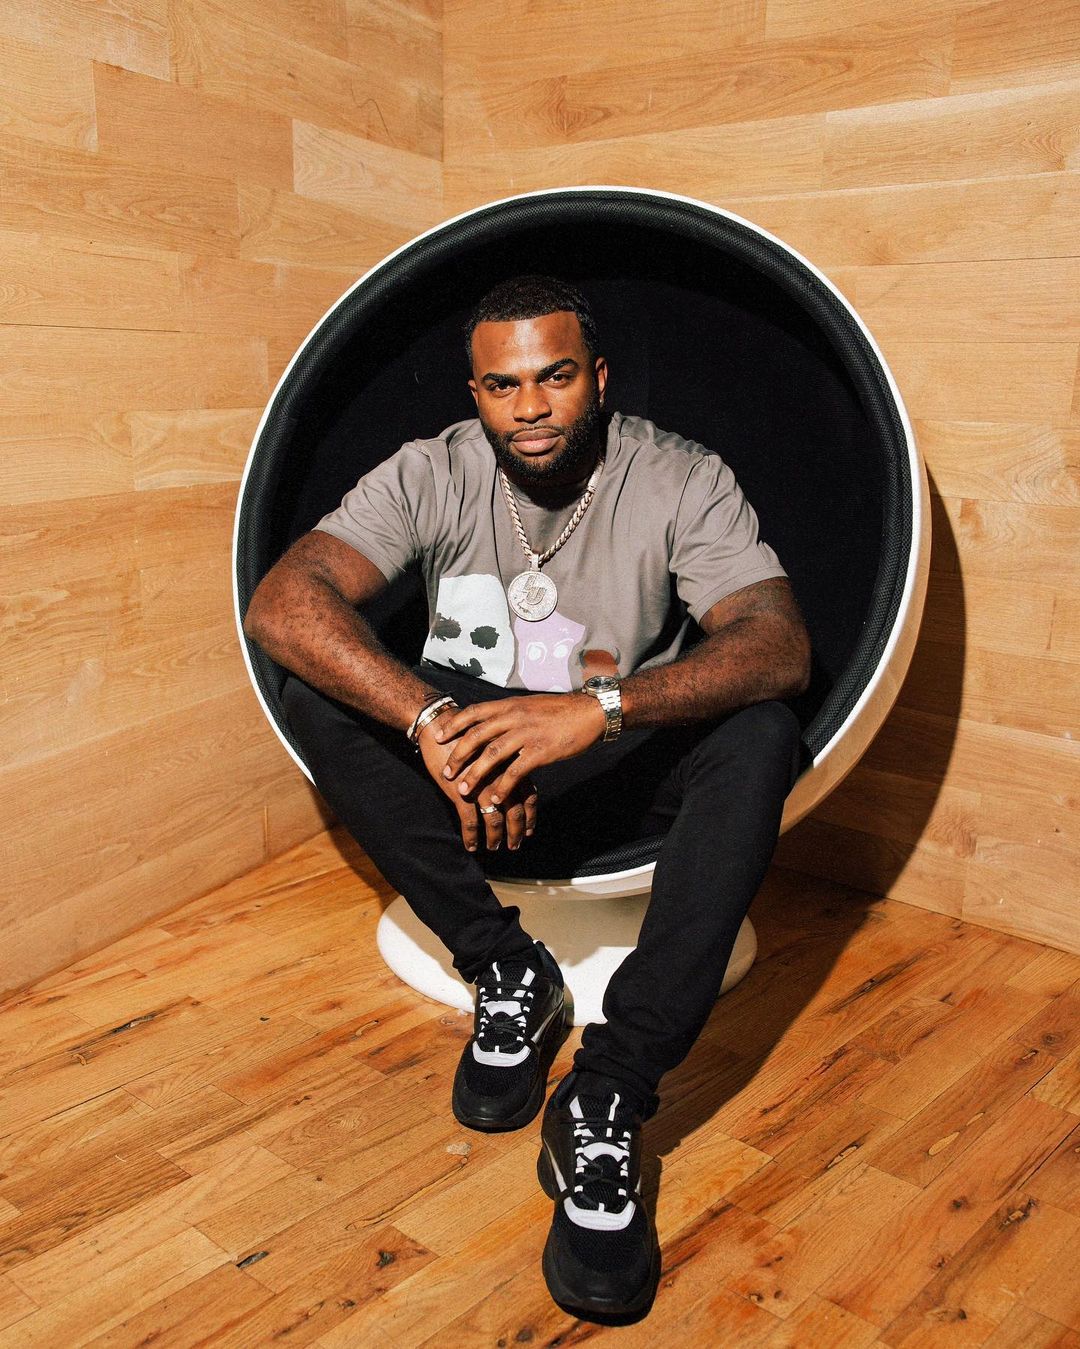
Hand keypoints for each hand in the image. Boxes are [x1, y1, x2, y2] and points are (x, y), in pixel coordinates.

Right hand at [417, 710, 536, 850]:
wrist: (439, 726)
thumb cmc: (466, 734)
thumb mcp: (493, 746)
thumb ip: (507, 763)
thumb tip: (517, 780)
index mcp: (512, 764)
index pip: (530, 796)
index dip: (530, 816)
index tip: (528, 831)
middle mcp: (501, 777)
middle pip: (516, 812)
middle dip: (516, 832)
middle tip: (514, 846)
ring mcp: (482, 785)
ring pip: (494, 821)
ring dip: (495, 838)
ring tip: (493, 847)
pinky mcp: (461, 792)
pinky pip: (470, 822)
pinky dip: (471, 837)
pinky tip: (471, 845)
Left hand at [433, 693, 604, 804]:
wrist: (590, 712)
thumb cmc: (562, 710)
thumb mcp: (531, 705)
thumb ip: (511, 713)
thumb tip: (494, 721)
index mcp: (511, 705)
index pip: (474, 713)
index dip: (455, 725)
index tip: (439, 736)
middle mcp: (514, 717)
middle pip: (477, 736)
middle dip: (458, 755)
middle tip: (446, 772)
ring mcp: (527, 734)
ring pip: (491, 755)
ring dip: (475, 774)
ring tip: (463, 791)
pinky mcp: (540, 751)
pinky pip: (515, 771)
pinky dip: (502, 787)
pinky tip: (494, 799)